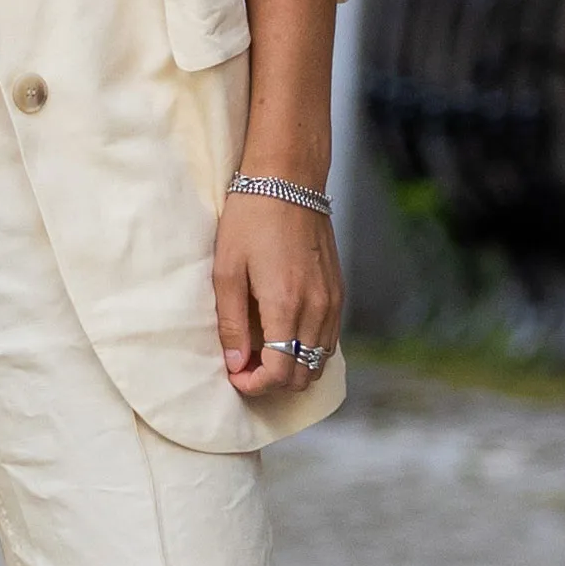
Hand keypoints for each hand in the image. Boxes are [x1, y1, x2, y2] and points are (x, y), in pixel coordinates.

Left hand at [214, 187, 341, 399]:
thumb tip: (234, 363)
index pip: (280, 373)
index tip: (235, 375)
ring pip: (319, 361)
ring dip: (291, 367)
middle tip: (245, 366)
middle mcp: (316, 309)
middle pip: (303, 375)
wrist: (288, 180)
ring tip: (262, 351)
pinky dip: (307, 349)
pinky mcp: (338, 291)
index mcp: (286, 306)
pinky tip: (283, 333)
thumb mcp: (227, 270)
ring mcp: (332, 301)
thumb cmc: (251, 219)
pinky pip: (328, 338)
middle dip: (273, 382)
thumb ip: (232, 323)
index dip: (255, 385)